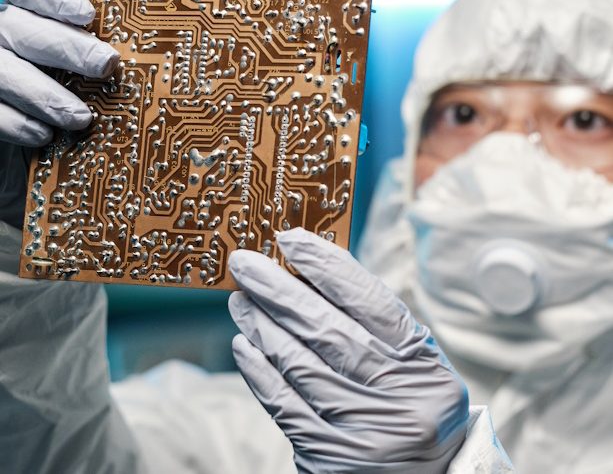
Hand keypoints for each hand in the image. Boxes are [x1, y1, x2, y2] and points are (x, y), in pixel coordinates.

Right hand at [0, 0, 118, 231]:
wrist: (38, 173)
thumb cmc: (78, 119)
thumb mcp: (92, 86)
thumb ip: (101, 67)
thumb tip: (154, 65)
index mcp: (30, 21)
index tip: (89, 15)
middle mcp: (5, 42)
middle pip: (22, 27)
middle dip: (66, 46)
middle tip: (106, 64)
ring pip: (2, 69)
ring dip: (43, 92)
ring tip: (80, 117)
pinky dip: (15, 123)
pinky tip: (44, 136)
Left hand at [228, 227, 468, 473]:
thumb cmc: (412, 406)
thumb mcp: (413, 363)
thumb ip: (374, 324)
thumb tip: (310, 273)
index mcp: (422, 365)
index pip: (369, 301)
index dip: (326, 265)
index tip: (291, 240)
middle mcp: (396, 399)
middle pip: (327, 330)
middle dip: (280, 290)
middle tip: (246, 264)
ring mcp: (361, 433)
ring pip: (298, 364)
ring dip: (261, 325)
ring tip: (240, 299)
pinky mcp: (328, 458)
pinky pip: (283, 404)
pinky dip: (259, 370)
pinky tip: (245, 344)